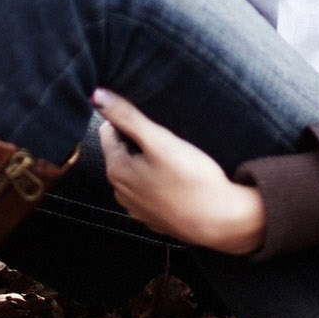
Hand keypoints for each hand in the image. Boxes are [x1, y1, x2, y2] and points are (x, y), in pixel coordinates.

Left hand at [93, 88, 265, 255]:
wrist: (221, 221)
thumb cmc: (192, 180)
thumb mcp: (159, 140)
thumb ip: (127, 116)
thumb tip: (97, 96)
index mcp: (116, 171)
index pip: (108, 132)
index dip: (129, 123)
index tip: (151, 125)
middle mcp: (120, 192)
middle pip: (122, 153)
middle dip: (138, 143)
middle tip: (166, 142)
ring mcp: (137, 209)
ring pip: (136, 174)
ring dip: (149, 164)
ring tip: (175, 161)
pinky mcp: (154, 218)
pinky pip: (150, 192)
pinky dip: (159, 184)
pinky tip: (179, 182)